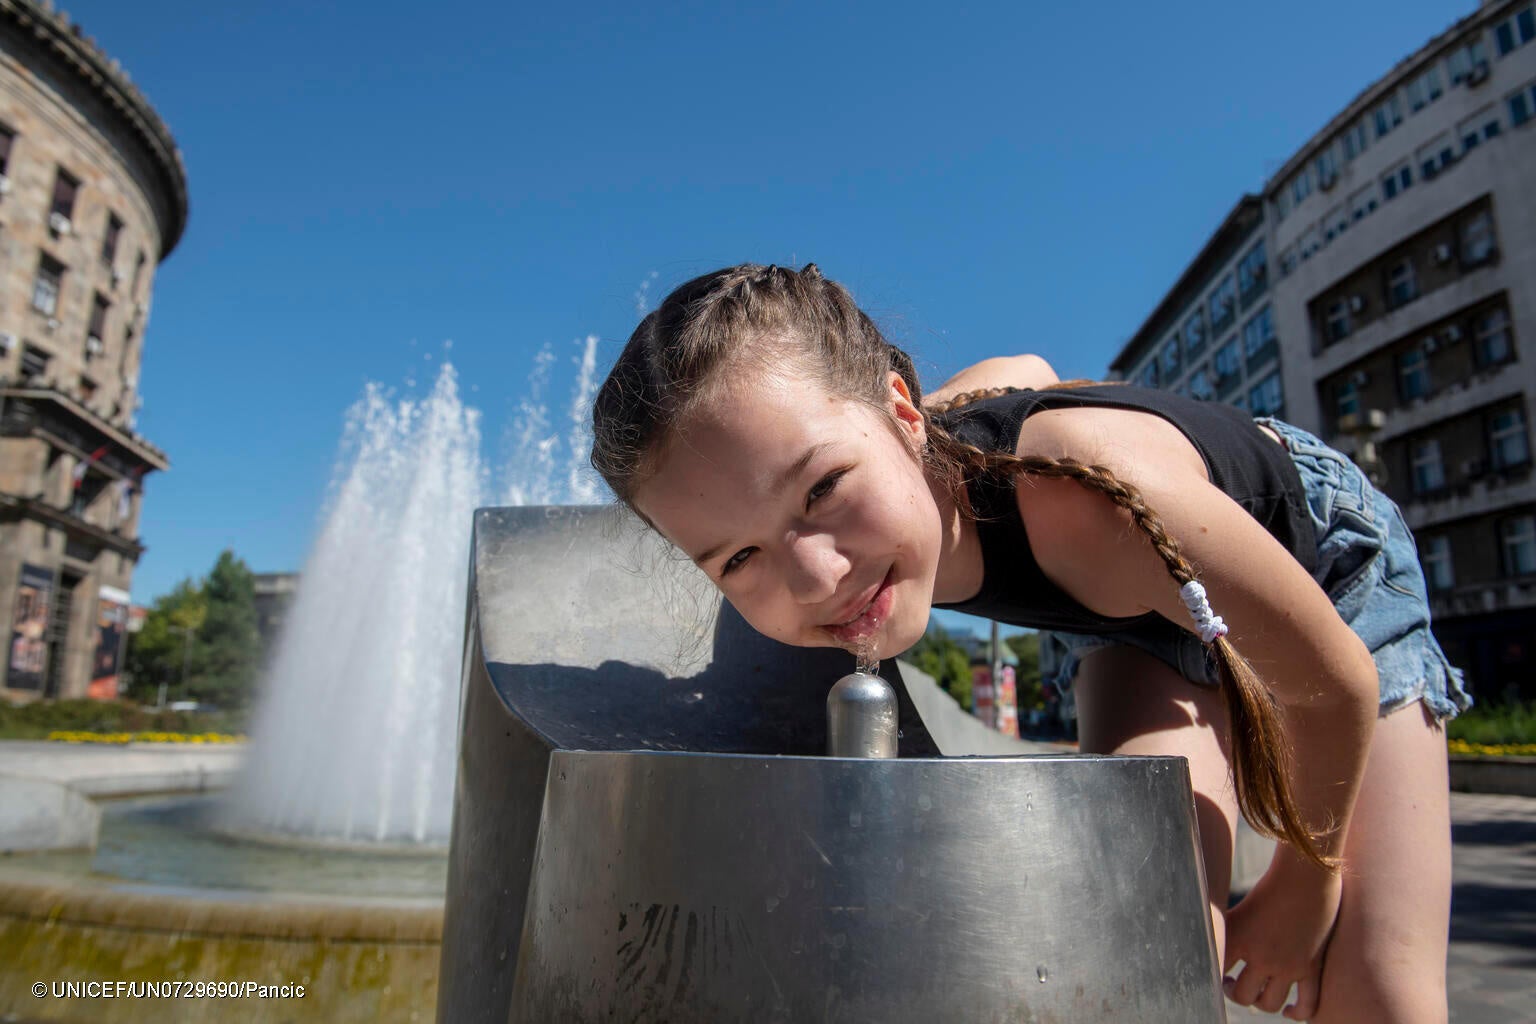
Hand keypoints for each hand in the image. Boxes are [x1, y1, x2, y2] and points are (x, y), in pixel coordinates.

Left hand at [1223, 849, 1342, 1019]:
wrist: (1306, 877)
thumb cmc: (1269, 887)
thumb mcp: (1238, 908)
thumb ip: (1221, 926)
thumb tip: (1198, 931)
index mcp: (1239, 939)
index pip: (1216, 973)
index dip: (1212, 979)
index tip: (1215, 975)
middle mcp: (1262, 957)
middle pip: (1244, 996)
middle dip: (1234, 993)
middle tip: (1232, 985)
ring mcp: (1289, 966)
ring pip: (1270, 1005)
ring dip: (1261, 1003)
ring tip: (1255, 993)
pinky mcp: (1313, 968)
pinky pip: (1308, 1005)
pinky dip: (1297, 1014)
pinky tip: (1289, 1012)